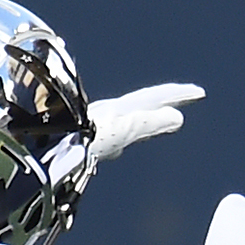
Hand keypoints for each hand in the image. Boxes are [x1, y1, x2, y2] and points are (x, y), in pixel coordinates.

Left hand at [85, 82, 201, 163]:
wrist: (45, 152)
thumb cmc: (79, 141)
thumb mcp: (119, 131)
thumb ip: (146, 124)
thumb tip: (177, 118)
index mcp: (116, 111)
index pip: (152, 98)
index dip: (176, 95)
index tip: (198, 92)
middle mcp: (105, 115)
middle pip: (141, 105)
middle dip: (164, 102)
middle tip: (186, 99)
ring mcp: (93, 127)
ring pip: (126, 119)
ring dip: (144, 118)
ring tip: (156, 119)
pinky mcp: (81, 142)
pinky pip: (111, 136)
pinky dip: (123, 136)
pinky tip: (115, 146)